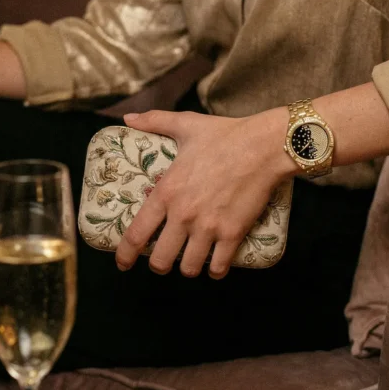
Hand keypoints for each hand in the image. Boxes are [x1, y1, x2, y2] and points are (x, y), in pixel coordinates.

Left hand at [114, 107, 291, 278]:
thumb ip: (154, 122)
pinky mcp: (232, 234)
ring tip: (191, 261)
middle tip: (165, 260)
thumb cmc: (225, 134)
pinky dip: (215, 271)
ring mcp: (208, 227)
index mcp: (166, 191)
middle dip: (160, 265)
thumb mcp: (185, 125)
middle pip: (161, 260)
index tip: (123, 263)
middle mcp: (183, 215)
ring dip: (188, 268)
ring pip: (189, 268)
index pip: (137, 234)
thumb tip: (128, 118)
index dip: (126, 255)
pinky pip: (218, 267)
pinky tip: (215, 266)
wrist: (265, 145)